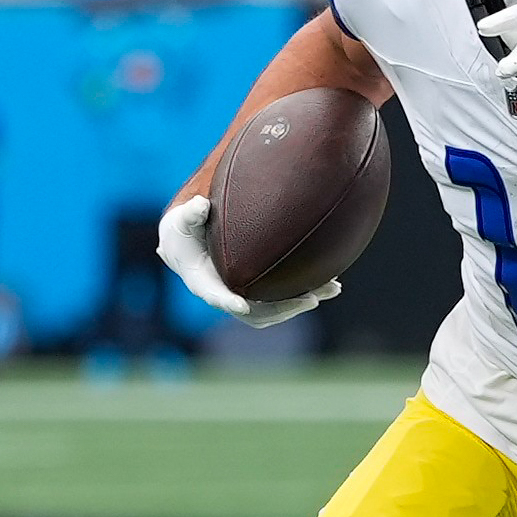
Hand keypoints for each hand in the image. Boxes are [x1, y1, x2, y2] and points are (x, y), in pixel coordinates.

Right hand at [155, 197, 338, 327]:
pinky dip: (306, 293)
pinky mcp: (260, 292)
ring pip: (276, 310)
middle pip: (255, 312)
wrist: (191, 243)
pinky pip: (283, 299)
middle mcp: (226, 295)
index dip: (227, 301)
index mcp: (203, 282)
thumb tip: (200, 204)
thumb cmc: (186, 229)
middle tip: (310, 299)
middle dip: (283, 308)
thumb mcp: (183, 219)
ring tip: (332, 288)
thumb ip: (190, 213)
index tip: (242, 305)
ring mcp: (245, 296)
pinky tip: (331, 282)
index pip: (215, 296)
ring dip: (304, 301)